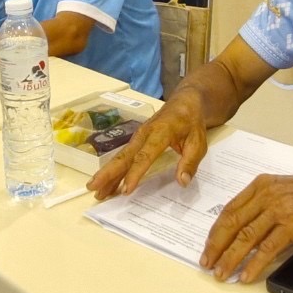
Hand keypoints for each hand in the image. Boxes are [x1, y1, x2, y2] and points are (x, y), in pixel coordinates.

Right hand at [87, 94, 208, 199]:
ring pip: (120, 157)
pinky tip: (107, 182)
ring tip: (95, 189)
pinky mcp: (136, 140)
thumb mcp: (198, 142)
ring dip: (107, 173)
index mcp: (160, 132)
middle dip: (108, 173)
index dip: (134, 173)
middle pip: (124, 156)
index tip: (126, 190)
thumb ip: (190, 162)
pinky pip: (124, 156)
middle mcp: (144, 134)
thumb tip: (182, 182)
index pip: (145, 156)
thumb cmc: (192, 122)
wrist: (185, 101)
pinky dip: (114, 169)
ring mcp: (138, 136)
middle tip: (94, 188)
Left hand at [201, 173, 292, 282]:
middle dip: (216, 246)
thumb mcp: (282, 190)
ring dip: (231, 258)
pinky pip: (268, 248)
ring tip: (222, 274)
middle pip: (232, 223)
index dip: (215, 231)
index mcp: (260, 185)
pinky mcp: (292, 224)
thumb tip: (243, 229)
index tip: (207, 248)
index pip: (229, 210)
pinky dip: (255, 264)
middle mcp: (265, 195)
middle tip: (207, 264)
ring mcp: (279, 209)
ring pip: (246, 237)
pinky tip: (247, 276)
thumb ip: (262, 204)